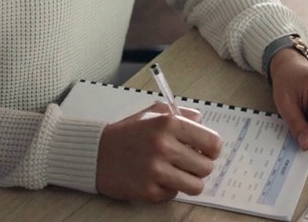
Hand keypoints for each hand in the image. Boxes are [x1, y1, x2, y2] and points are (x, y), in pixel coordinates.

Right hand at [96, 102, 222, 201]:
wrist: (95, 153)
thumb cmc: (127, 133)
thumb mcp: (152, 113)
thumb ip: (181, 114)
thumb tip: (203, 123)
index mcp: (168, 123)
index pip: (212, 143)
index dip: (212, 149)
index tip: (205, 151)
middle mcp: (164, 146)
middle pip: (206, 167)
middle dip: (199, 166)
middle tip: (186, 163)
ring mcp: (156, 171)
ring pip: (196, 186)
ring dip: (188, 181)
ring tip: (175, 173)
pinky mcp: (149, 191)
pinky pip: (174, 195)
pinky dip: (168, 188)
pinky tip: (154, 178)